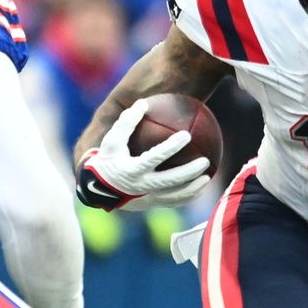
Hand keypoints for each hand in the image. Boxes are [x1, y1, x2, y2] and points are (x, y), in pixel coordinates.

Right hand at [75, 99, 211, 210]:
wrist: (99, 190)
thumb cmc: (109, 159)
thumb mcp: (112, 140)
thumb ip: (127, 122)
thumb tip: (143, 102)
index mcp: (132, 169)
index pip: (155, 157)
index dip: (171, 147)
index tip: (186, 135)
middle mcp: (142, 186)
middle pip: (171, 180)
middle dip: (190, 171)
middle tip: (205, 160)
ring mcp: (148, 198)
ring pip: (175, 196)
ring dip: (193, 187)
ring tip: (207, 177)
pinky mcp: (152, 205)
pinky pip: (174, 202)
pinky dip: (187, 196)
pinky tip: (199, 187)